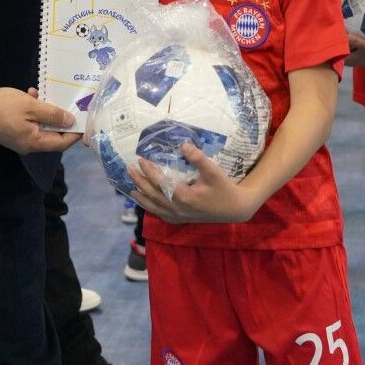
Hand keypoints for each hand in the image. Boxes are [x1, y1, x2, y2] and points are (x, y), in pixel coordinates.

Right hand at [0, 87, 80, 154]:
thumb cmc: (5, 107)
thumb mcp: (32, 107)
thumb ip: (53, 114)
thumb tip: (70, 121)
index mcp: (34, 143)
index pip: (62, 143)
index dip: (74, 132)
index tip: (83, 119)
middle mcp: (28, 145)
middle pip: (52, 134)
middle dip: (59, 117)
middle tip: (67, 101)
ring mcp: (19, 138)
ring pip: (41, 125)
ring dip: (45, 110)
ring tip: (43, 94)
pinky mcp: (12, 130)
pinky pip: (29, 122)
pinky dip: (33, 109)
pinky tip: (31, 94)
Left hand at [129, 142, 260, 223]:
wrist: (235, 209)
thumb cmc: (224, 188)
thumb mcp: (213, 171)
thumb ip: (198, 158)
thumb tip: (183, 144)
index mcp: (184, 196)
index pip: (160, 183)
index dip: (149, 171)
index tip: (140, 160)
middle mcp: (178, 208)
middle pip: (153, 195)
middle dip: (140, 182)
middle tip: (129, 170)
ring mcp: (178, 216)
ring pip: (154, 208)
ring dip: (142, 197)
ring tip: (131, 189)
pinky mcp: (181, 220)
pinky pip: (161, 214)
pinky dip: (151, 208)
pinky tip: (146, 203)